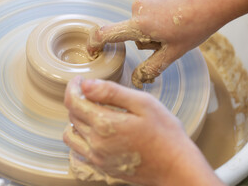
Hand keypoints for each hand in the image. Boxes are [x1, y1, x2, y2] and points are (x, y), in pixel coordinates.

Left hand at [63, 76, 223, 185]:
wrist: (176, 167)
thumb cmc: (165, 133)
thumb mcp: (143, 103)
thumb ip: (112, 92)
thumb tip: (86, 85)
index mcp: (104, 124)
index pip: (73, 101)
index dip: (73, 87)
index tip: (80, 80)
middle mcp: (96, 143)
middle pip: (72, 115)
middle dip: (77, 99)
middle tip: (90, 91)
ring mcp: (98, 157)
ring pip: (71, 134)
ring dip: (76, 119)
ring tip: (92, 110)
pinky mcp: (102, 166)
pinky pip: (80, 150)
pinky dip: (81, 136)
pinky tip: (96, 130)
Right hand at [87, 0, 227, 88]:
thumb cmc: (196, 25)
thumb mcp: (174, 52)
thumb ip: (152, 67)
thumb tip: (137, 80)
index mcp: (140, 24)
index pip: (107, 34)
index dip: (95, 43)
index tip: (92, 51)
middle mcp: (138, 7)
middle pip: (132, 31)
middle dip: (146, 39)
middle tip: (169, 38)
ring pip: (142, 21)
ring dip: (153, 27)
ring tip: (176, 25)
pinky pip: (150, 8)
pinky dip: (159, 15)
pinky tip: (177, 14)